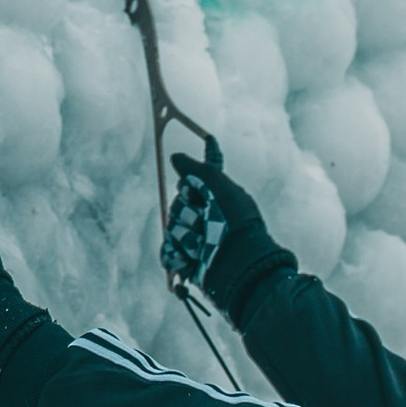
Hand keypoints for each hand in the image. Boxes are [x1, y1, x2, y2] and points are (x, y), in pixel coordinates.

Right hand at [164, 148, 282, 315]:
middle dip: (186, 212)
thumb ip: (197, 169)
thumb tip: (174, 157)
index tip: (212, 139)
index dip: (205, 159)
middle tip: (204, 221)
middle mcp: (207, 215)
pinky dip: (175, 257)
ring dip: (184, 237)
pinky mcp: (188, 261)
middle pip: (177, 203)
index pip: (205, 173)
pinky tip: (189, 260)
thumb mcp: (220, 188)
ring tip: (202, 247)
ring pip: (171, 229)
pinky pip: (167, 252)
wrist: (238, 267)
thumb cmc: (236, 225)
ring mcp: (196, 239)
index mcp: (218, 197)